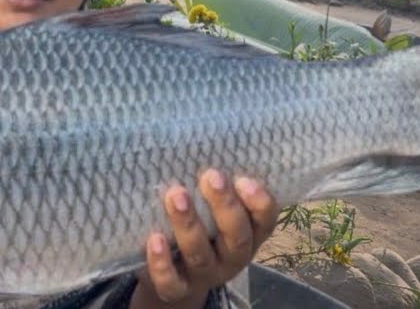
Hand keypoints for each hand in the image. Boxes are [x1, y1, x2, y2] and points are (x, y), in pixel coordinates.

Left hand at [131, 169, 278, 308]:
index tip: (244, 178)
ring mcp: (204, 274)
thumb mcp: (212, 208)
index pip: (265, 220)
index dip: (259, 202)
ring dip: (188, 225)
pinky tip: (154, 239)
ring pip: (200, 254)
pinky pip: (171, 281)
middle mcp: (231, 256)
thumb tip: (201, 131)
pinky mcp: (175, 288)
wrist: (175, 277)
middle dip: (225, 207)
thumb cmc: (200, 226)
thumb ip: (216, 183)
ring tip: (176, 195)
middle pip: (236, 237)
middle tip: (211, 177)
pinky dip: (162, 262)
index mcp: (248, 234)